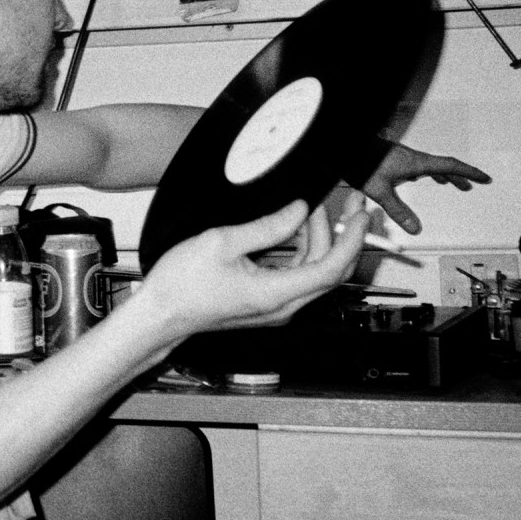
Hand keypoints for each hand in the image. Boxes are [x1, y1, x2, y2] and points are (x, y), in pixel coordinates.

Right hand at [141, 196, 368, 338]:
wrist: (160, 314)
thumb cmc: (181, 286)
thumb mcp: (222, 242)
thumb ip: (267, 226)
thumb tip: (297, 211)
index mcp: (276, 293)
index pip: (332, 267)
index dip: (352, 239)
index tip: (360, 215)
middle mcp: (282, 306)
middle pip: (328, 269)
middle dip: (341, 234)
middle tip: (343, 205)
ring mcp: (275, 307)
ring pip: (313, 271)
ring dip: (319, 240)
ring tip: (308, 211)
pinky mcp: (265, 302)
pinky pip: (296, 275)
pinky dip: (301, 250)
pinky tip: (291, 230)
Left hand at [362, 143, 490, 233]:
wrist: (345, 145)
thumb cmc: (360, 161)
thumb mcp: (380, 191)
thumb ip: (398, 210)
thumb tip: (414, 227)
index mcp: (415, 162)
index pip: (450, 166)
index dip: (469, 172)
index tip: (484, 177)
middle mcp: (411, 157)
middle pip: (442, 166)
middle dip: (458, 176)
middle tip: (469, 185)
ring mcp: (402, 155)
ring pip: (429, 164)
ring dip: (442, 174)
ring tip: (448, 182)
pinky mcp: (392, 157)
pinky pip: (416, 164)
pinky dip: (425, 172)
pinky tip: (416, 177)